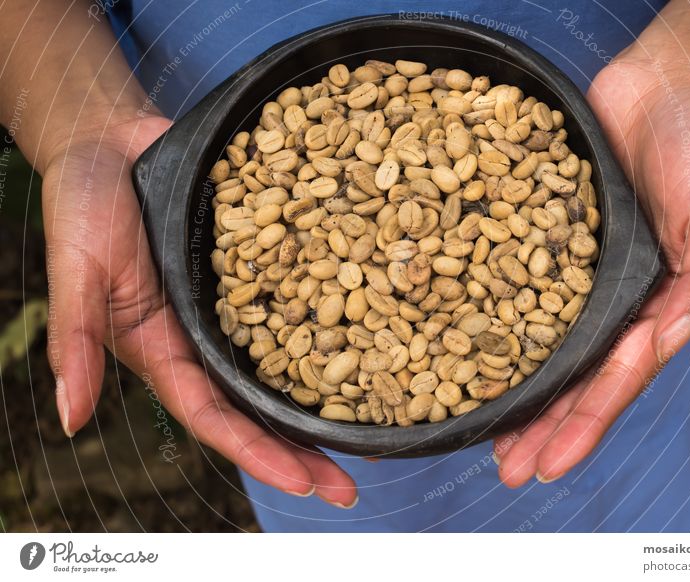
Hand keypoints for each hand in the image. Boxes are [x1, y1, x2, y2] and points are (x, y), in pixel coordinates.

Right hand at [43, 114, 357, 506]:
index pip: (218, 417)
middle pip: (265, 404)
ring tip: (381, 427)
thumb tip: (70, 419)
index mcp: (167, 351)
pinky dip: (338, 320)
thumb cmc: (83, 206)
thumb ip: (73, 342)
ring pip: (291, 360)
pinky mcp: (261, 265)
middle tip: (357, 486)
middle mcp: (209, 338)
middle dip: (308, 448)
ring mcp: (239, 305)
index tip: (306, 486)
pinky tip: (376, 335)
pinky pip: (301, 298)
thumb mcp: (76, 271)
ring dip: (333, 395)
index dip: (260, 453)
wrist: (113, 142)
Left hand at [495, 51, 689, 484]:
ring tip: (478, 429)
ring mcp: (572, 272)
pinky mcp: (540, 237)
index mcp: (653, 305)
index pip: (615, 378)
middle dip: (540, 424)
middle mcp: (608, 299)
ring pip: (536, 340)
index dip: (582, 424)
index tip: (547, 465)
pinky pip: (509, 282)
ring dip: (513, 386)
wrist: (662, 84)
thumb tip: (660, 341)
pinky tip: (462, 342)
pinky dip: (489, 315)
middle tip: (505, 468)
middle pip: (570, 374)